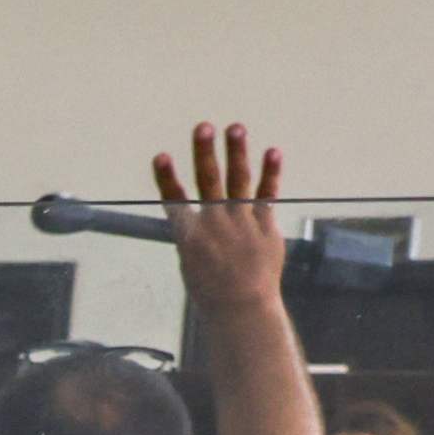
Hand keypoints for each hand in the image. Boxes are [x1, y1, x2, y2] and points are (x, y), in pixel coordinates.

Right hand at [151, 120, 293, 314]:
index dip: (167, 178)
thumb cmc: (212, 292)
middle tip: (202, 127)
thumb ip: (194, 238)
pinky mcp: (264, 225)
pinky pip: (266, 195)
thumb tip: (193, 221)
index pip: (175, 201)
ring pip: (237, 180)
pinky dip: (270, 172)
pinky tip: (272, 151)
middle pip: (208, 181)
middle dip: (204, 152)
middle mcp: (215, 223)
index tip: (162, 156)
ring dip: (236, 152)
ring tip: (235, 128)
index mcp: (190, 236)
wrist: (242, 307)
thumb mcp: (191, 265)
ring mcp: (241, 222)